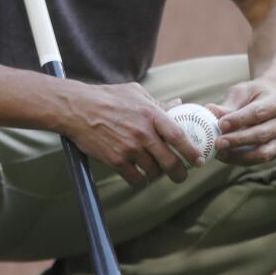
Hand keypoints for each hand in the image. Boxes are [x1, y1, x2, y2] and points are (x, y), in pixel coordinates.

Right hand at [57, 81, 201, 185]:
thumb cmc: (106, 97)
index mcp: (151, 114)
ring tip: (155, 172)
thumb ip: (158, 103)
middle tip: (181, 175)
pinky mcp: (116, 160)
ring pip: (154, 172)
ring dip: (157, 175)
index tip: (199, 160)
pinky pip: (136, 179)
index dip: (192, 151)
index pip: (179, 136)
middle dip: (180, 173)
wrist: (76, 108)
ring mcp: (129, 148)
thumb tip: (179, 104)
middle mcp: (143, 133)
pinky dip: (140, 181)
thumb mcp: (135, 93)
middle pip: (170, 161)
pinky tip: (139, 176)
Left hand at [207, 81, 275, 165]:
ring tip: (219, 152)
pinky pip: (258, 160)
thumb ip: (227, 105)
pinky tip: (225, 156)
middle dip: (237, 140)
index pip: (257, 113)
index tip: (220, 124)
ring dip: (239, 155)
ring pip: (262, 152)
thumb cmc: (251, 96)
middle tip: (217, 142)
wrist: (267, 102)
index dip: (238, 120)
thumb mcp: (240, 94)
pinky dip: (240, 160)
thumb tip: (209, 110)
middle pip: (261, 134)